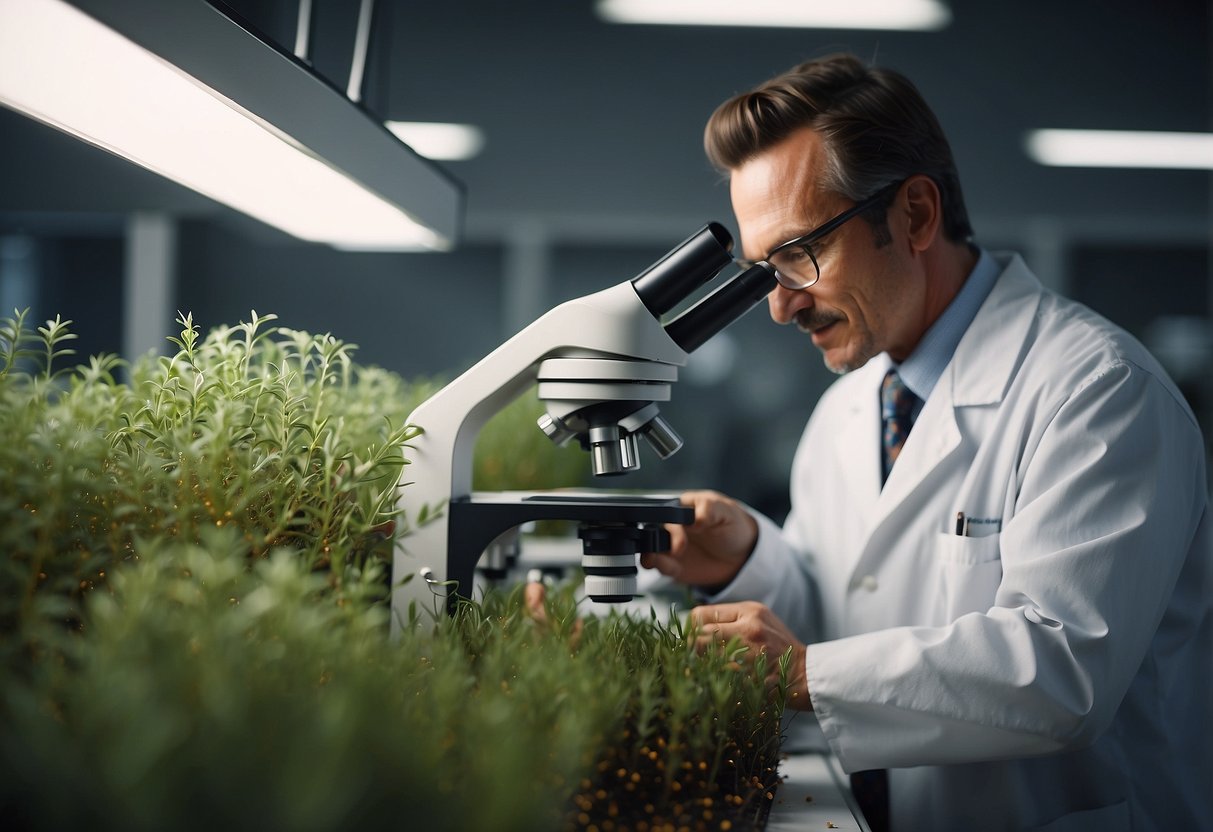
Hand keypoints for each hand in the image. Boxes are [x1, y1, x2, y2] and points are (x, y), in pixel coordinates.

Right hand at [640, 490, 757, 588]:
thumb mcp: (726, 512)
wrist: (741, 555)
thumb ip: (709, 510)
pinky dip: (662, 568)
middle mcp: (672, 525)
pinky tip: (674, 569)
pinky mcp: (672, 564)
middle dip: (658, 539)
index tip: (686, 530)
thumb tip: (696, 518)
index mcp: (682, 507)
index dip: (671, 521)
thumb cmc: (732, 525)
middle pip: (652, 529)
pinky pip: (660, 567)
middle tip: (678, 549)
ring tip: (661, 561)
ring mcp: (670, 545)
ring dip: (651, 555)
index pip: (667, 510)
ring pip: (649, 548)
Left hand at [690, 601, 810, 710]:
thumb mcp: (758, 620)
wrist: (807, 672)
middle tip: (695, 659)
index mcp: (748, 611)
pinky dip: (715, 680)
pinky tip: (718, 682)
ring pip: (706, 660)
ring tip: (705, 670)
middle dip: (692, 650)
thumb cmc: (778, 646)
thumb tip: (695, 628)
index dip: (690, 630)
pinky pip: (721, 678)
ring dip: (702, 667)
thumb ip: (730, 619)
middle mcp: (749, 628)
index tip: (692, 640)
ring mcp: (752, 653)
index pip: (699, 615)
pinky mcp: (753, 676)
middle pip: (698, 638)